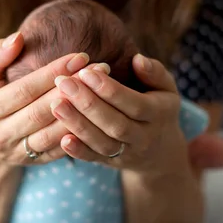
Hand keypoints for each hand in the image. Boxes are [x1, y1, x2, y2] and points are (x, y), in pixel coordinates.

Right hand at [0, 32, 92, 165]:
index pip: (26, 89)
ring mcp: (17, 152)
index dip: (53, 72)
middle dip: (73, 90)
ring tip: (104, 91)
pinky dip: (79, 134)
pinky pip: (60, 150)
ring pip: (53, 134)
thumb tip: (18, 38)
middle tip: (101, 70)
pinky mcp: (34, 162)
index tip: (81, 56)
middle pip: (42, 112)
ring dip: (81, 112)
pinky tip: (98, 116)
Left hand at [50, 53, 188, 175]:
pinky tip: (61, 139)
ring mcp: (128, 153)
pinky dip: (78, 151)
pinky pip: (94, 158)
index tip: (86, 72)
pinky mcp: (111, 162)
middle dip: (88, 104)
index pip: (133, 103)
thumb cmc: (158, 108)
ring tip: (56, 105)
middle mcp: (144, 137)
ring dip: (78, 125)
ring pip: (102, 143)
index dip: (109, 89)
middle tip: (63, 83)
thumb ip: (155, 72)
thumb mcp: (166, 88)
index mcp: (158, 114)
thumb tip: (137, 59)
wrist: (161, 152)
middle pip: (115, 124)